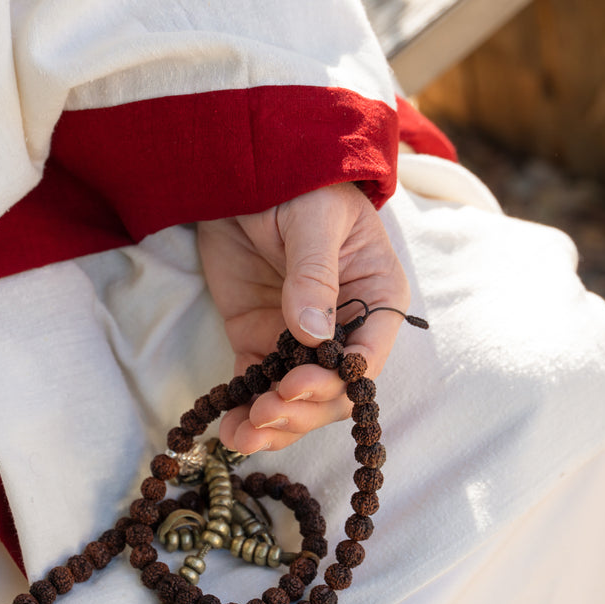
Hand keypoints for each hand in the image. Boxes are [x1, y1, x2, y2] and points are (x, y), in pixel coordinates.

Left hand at [196, 183, 408, 453]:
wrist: (246, 168)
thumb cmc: (299, 184)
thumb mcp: (313, 220)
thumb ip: (314, 273)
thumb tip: (312, 332)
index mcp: (376, 299)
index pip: (367, 357)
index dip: (335, 381)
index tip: (295, 384)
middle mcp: (344, 329)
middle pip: (332, 392)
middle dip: (300, 410)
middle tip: (264, 411)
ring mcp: (299, 340)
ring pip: (296, 401)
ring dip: (273, 425)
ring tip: (243, 435)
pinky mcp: (258, 341)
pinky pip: (257, 387)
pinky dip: (244, 413)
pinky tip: (228, 434)